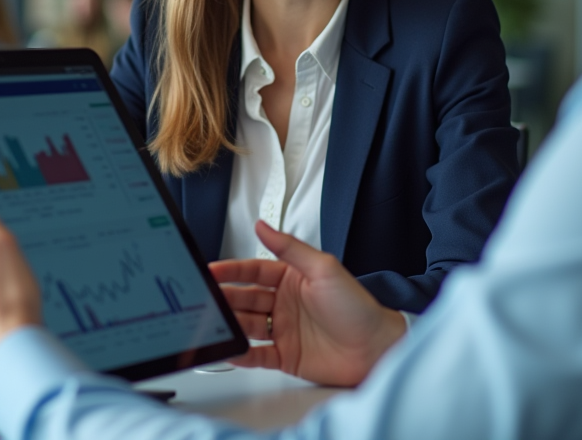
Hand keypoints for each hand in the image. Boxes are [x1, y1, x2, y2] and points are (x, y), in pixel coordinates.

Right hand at [209, 221, 405, 386]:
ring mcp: (284, 330)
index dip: (231, 270)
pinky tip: (230, 348)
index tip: (210, 270)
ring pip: (247, 325)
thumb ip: (290, 247)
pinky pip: (257, 355)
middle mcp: (284, 303)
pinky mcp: (287, 356)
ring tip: (213, 322)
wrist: (376, 347)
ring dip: (231, 323)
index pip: (253, 270)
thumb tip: (262, 225)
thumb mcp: (323, 268)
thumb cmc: (357, 306)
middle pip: (246, 297)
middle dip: (225, 296)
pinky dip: (242, 353)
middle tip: (205, 298)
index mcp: (292, 278)